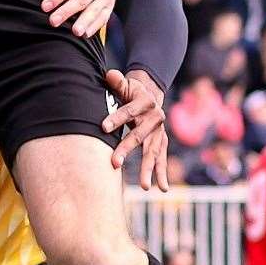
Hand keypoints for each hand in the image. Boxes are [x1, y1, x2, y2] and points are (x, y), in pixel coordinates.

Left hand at [102, 67, 169, 189]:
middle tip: (114, 163)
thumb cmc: (131, 91)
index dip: (116, 118)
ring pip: (152, 151)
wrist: (150, 95)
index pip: (129, 111)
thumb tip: (109, 75)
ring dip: (148, 169)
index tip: (102, 128)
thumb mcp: (126, 83)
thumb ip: (118, 81)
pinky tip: (163, 189)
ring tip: (145, 187)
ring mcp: (159, 132)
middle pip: (139, 135)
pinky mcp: (161, 142)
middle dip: (126, 149)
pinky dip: (162, 174)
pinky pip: (162, 159)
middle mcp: (155, 118)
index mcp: (145, 102)